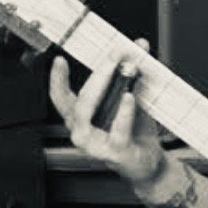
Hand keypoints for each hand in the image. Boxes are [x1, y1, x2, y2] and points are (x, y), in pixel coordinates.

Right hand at [49, 41, 164, 186]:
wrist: (149, 160)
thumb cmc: (135, 130)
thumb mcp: (132, 98)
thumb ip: (133, 74)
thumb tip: (139, 46)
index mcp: (81, 117)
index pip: (61, 97)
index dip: (57, 79)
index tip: (60, 60)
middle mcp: (81, 130)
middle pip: (81, 99)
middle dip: (99, 74)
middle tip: (115, 56)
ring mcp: (94, 143)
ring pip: (90, 113)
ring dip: (106, 88)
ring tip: (122, 70)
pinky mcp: (113, 152)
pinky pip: (117, 130)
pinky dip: (123, 113)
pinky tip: (130, 97)